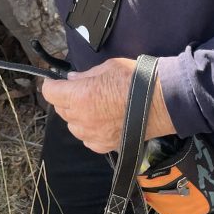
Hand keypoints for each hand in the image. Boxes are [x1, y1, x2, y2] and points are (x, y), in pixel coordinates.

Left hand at [41, 56, 175, 153]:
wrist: (163, 101)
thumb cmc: (137, 79)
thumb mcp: (107, 67)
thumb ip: (85, 75)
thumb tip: (71, 80)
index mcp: (79, 96)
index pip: (50, 92)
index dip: (51, 84)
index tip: (55, 81)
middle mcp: (82, 118)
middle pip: (61, 109)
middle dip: (65, 98)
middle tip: (78, 90)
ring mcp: (94, 135)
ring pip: (73, 126)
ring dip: (76, 115)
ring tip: (92, 106)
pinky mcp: (106, 146)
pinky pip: (88, 139)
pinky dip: (89, 130)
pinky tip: (101, 121)